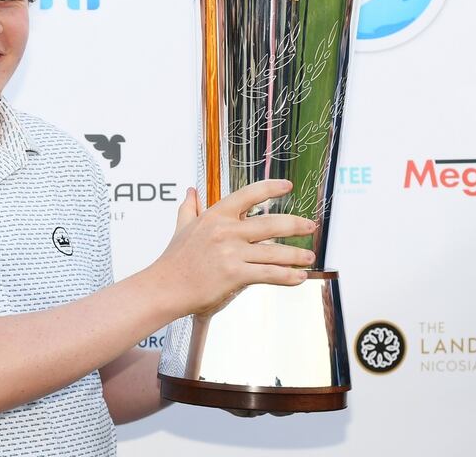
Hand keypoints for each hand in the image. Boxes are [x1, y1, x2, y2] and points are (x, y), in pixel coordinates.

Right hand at [153, 180, 314, 317]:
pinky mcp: (235, 275)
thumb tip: (190, 191)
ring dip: (297, 255)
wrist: (165, 287)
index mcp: (215, 216)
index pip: (248, 195)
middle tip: (310, 226)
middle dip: (296, 225)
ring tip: (309, 257)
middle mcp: (226, 231)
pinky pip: (270, 274)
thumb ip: (189, 208)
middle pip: (272, 224)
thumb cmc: (174, 260)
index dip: (270, 188)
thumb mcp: (182, 228)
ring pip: (275, 252)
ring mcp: (231, 253)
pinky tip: (299, 277)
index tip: (287, 187)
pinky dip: (288, 276)